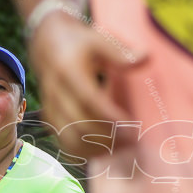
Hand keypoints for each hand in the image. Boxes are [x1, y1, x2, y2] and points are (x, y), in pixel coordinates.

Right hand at [28, 10, 144, 158]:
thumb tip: (146, 58)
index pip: (89, 100)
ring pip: (69, 138)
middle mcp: (56, 92)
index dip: (110, 116)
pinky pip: (63, 142)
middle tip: (133, 142)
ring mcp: (50, 108)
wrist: (46, 43)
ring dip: (95, 148)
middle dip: (107, 138)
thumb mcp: (98, 39)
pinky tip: (103, 151)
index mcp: (68, 72)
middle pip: (79, 124)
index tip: (133, 126)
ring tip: (121, 149)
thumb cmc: (78, 42)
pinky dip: (84, 152)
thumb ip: (120, 52)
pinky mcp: (49, 118)